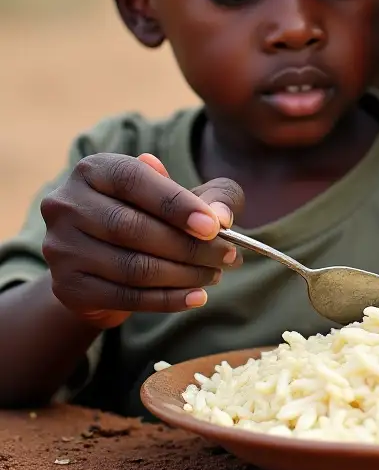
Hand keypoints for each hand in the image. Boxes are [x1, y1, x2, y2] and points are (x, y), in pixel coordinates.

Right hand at [40, 152, 244, 328]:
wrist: (107, 260)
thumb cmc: (157, 215)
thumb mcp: (188, 195)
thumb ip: (211, 196)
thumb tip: (221, 217)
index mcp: (93, 169)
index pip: (134, 180)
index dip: (176, 203)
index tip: (214, 226)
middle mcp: (66, 204)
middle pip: (131, 227)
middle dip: (188, 246)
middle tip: (227, 256)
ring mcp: (61, 248)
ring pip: (131, 266)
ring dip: (182, 275)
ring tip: (215, 275)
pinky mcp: (67, 287)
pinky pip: (124, 297)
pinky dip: (166, 300)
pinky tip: (196, 297)